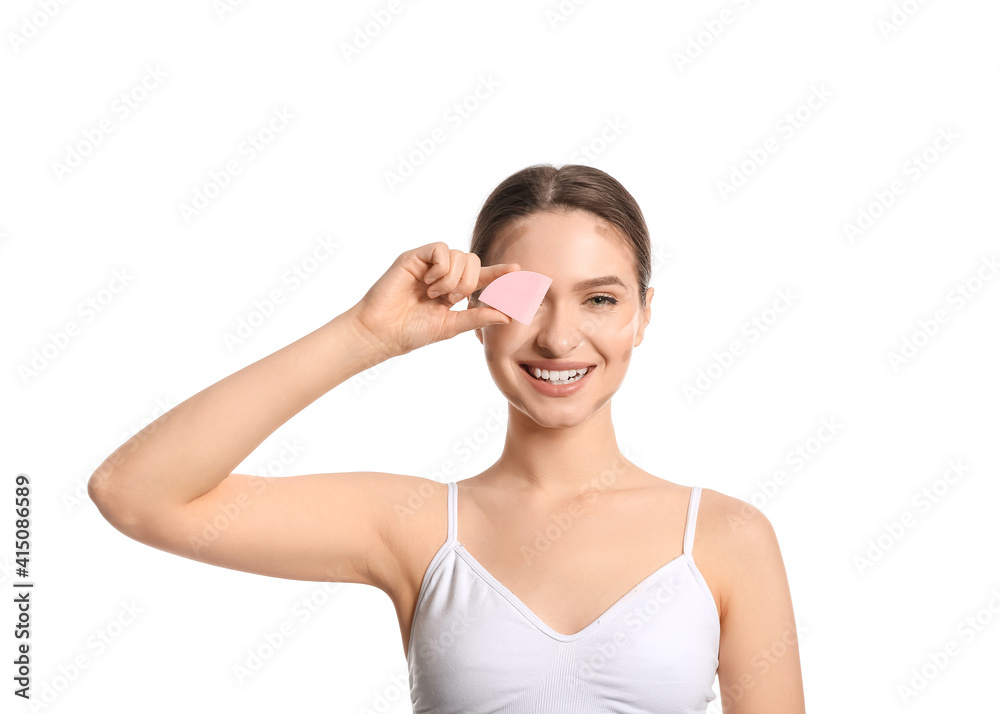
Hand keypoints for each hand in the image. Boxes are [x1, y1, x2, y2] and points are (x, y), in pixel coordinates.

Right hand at [347, 242, 519, 356]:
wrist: (383, 331)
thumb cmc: (412, 332)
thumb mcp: (451, 326)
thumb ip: (477, 317)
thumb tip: (507, 315)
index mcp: (453, 290)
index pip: (482, 277)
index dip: (500, 272)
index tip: (519, 270)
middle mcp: (443, 273)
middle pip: (473, 261)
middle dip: (469, 282)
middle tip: (452, 299)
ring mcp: (429, 264)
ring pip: (459, 255)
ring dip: (453, 279)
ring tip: (434, 294)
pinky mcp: (415, 257)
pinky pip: (442, 250)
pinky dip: (441, 268)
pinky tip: (429, 283)